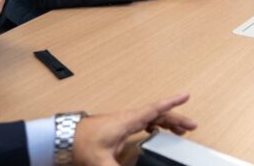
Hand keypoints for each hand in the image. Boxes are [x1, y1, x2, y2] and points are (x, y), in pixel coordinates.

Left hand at [72, 92, 196, 165]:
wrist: (62, 138)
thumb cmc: (80, 144)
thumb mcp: (100, 161)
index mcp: (129, 121)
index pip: (155, 109)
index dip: (172, 102)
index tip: (186, 95)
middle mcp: (129, 119)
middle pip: (158, 114)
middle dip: (176, 118)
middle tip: (191, 126)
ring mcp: (124, 122)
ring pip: (152, 118)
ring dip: (167, 122)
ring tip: (180, 131)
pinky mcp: (119, 128)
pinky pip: (143, 122)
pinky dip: (155, 125)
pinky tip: (157, 132)